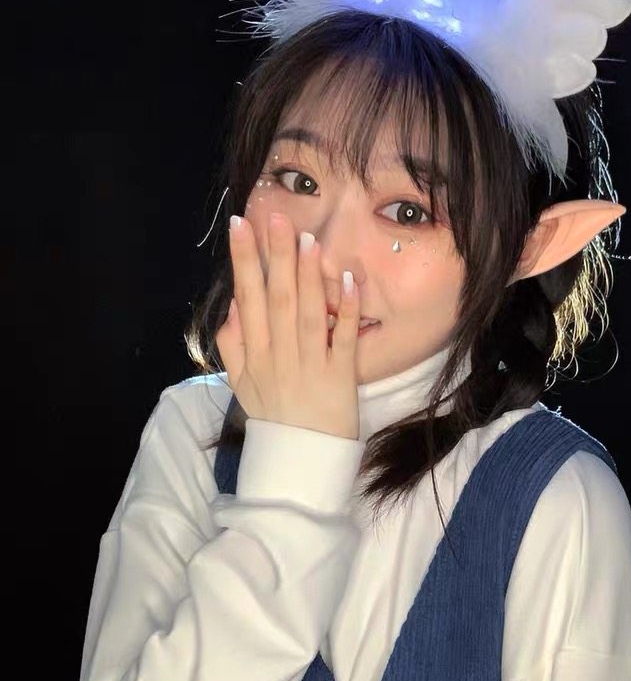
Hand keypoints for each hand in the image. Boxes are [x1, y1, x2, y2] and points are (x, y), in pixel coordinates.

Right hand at [215, 211, 361, 440]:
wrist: (299, 464)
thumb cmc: (273, 417)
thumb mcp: (242, 385)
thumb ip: (232, 347)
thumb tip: (233, 307)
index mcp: (254, 354)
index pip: (247, 298)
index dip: (244, 261)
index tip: (241, 225)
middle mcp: (279, 356)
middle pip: (276, 298)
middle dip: (275, 256)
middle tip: (278, 217)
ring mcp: (310, 365)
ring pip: (307, 314)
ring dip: (308, 276)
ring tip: (309, 239)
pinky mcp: (340, 377)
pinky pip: (343, 340)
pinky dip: (345, 311)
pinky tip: (347, 281)